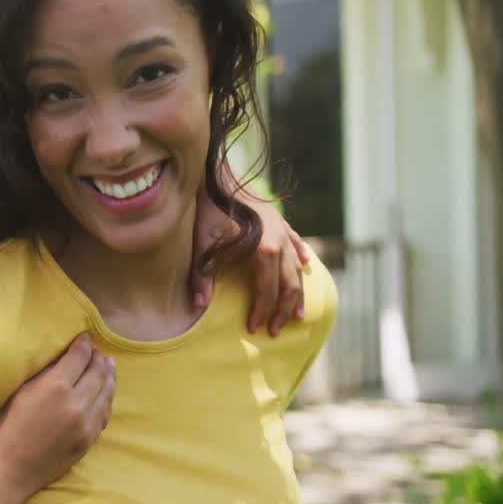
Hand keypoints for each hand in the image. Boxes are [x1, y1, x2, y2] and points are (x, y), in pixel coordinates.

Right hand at [0, 334, 115, 499]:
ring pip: (107, 394)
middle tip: (98, 351)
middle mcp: (75, 404)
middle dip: (99, 358)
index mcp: (55, 386)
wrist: (8, 469)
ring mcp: (85, 425)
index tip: (85, 337)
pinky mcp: (88, 441)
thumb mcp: (21, 391)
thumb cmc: (5, 427)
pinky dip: (107, 400)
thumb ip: (45, 373)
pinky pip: (104, 415)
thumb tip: (62, 357)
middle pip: (97, 373)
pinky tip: (105, 393)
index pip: (79, 357)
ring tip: (109, 366)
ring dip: (109, 377)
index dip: (84, 344)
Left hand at [190, 184, 308, 335]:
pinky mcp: (279, 219)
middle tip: (275, 329)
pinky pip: (295, 242)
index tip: (254, 328)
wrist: (218, 174)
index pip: (268, 289)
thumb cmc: (209, 207)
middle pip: (289, 283)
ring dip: (298, 291)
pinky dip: (301, 255)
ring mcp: (282, 228)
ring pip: (297, 267)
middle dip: (283, 309)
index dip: (262, 310)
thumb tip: (197, 305)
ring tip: (297, 313)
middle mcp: (280, 240)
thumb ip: (201, 275)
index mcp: (264, 248)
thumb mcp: (202, 242)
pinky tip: (305, 265)